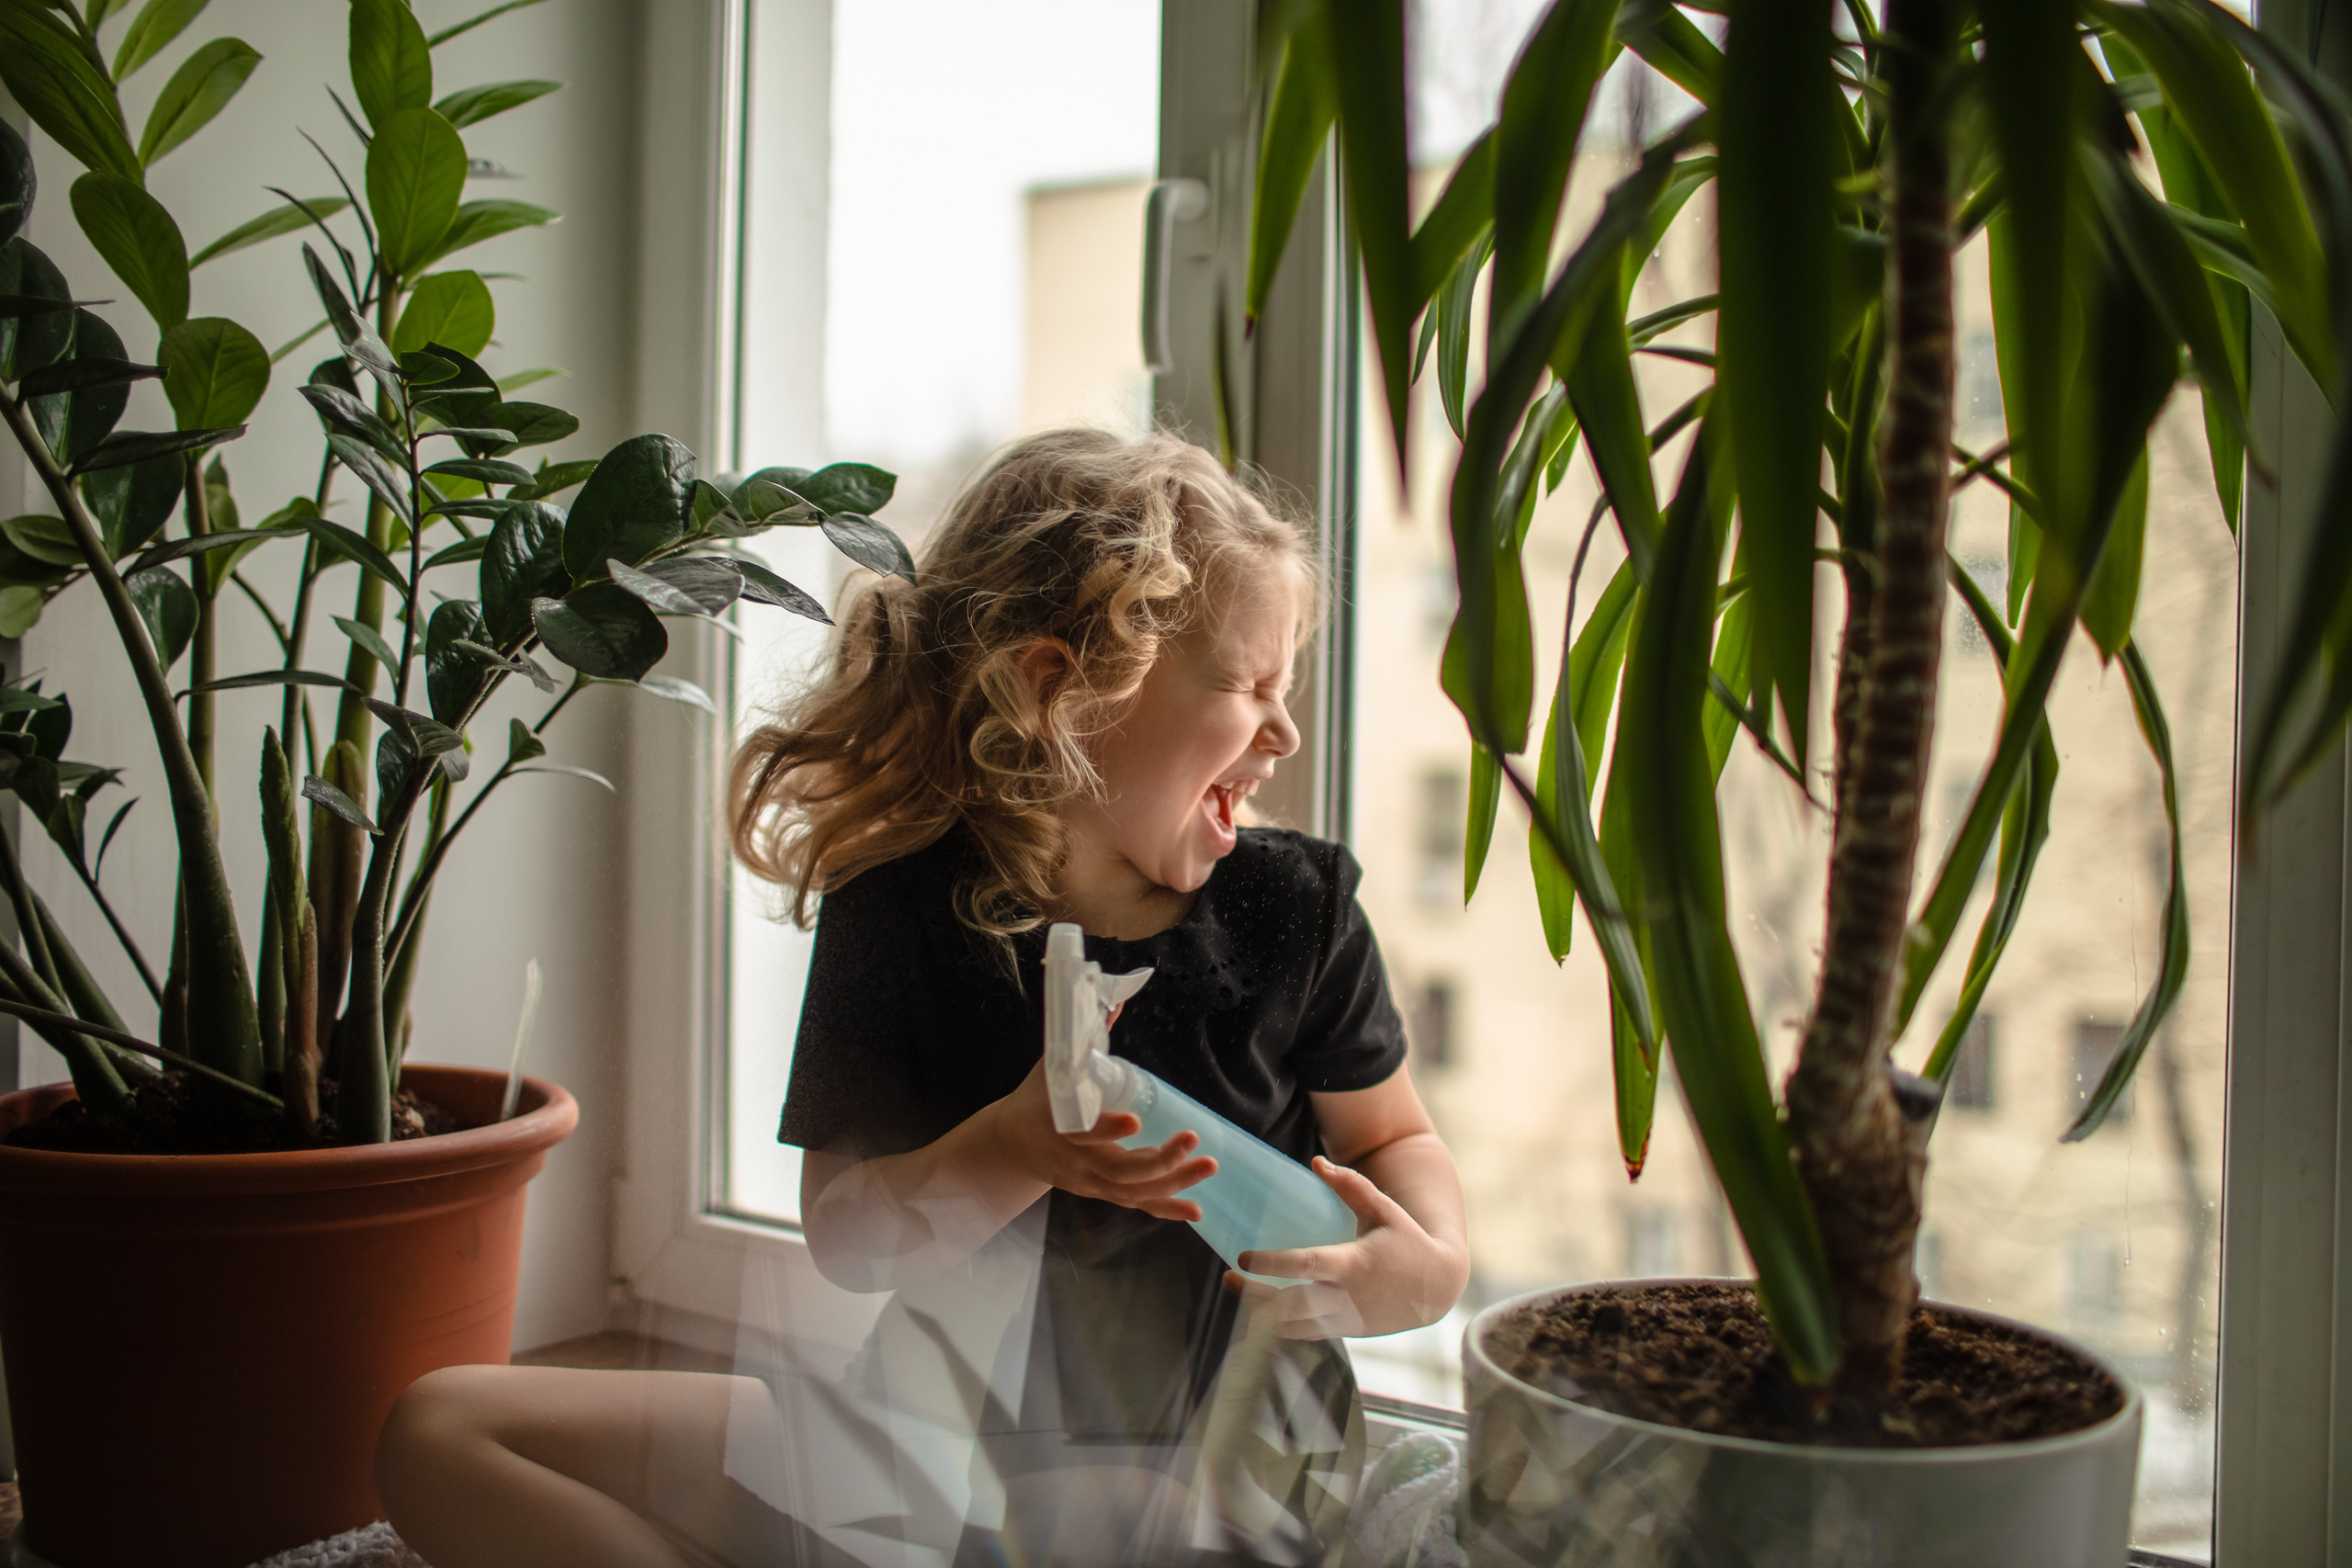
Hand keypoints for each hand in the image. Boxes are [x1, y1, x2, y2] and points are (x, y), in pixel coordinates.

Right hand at [986, 1059, 1216, 1220]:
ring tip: (1209, 1166)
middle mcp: (1076, 1162)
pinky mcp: (1101, 1192)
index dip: (1108, 1131)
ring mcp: (1090, 1182)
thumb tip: (1114, 1000)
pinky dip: (1166, 1209)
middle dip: (1160, 1160)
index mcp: (1059, 1128)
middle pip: (1119, 1171)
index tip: (1135, 1120)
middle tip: (1192, 1139)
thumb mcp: (1052, 1067)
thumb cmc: (1035, 1099)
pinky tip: (1196, 1211)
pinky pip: (1136, 1205)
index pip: (1083, 1135)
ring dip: (1174, 1183)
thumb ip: (1083, 1038)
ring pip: (1133, 1191)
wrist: (1011, 1144)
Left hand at [1223, 1157, 1468, 1338]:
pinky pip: (1303, 1335)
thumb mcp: (1383, 1209)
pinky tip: (1259, 1308)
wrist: (1437, 1287)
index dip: (1271, 1264)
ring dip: (1259, 1314)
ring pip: (1291, 1328)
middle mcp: (1346, 1298)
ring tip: (1238, 1290)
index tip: (1243, 1257)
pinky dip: (1277, 1326)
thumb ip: (1350, 1185)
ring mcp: (1344, 1321)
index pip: (1305, 1266)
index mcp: (1354, 1264)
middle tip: (1228, 1277)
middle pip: (1288, 1307)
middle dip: (1252, 1296)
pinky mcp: (1345, 1333)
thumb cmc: (1406, 1240)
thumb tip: (1316, 1161)